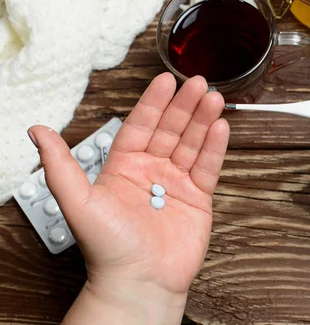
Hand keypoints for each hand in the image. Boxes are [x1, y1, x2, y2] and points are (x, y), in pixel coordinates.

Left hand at [28, 73, 228, 323]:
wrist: (139, 281)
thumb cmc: (107, 247)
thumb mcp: (78, 200)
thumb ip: (61, 164)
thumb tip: (37, 131)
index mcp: (124, 167)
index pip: (141, 125)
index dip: (154, 102)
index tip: (166, 80)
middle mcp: (151, 172)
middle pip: (171, 130)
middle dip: (185, 105)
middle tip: (198, 83)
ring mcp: (176, 184)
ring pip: (192, 143)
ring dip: (203, 120)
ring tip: (214, 98)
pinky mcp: (198, 198)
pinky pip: (208, 166)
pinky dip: (215, 147)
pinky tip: (220, 127)